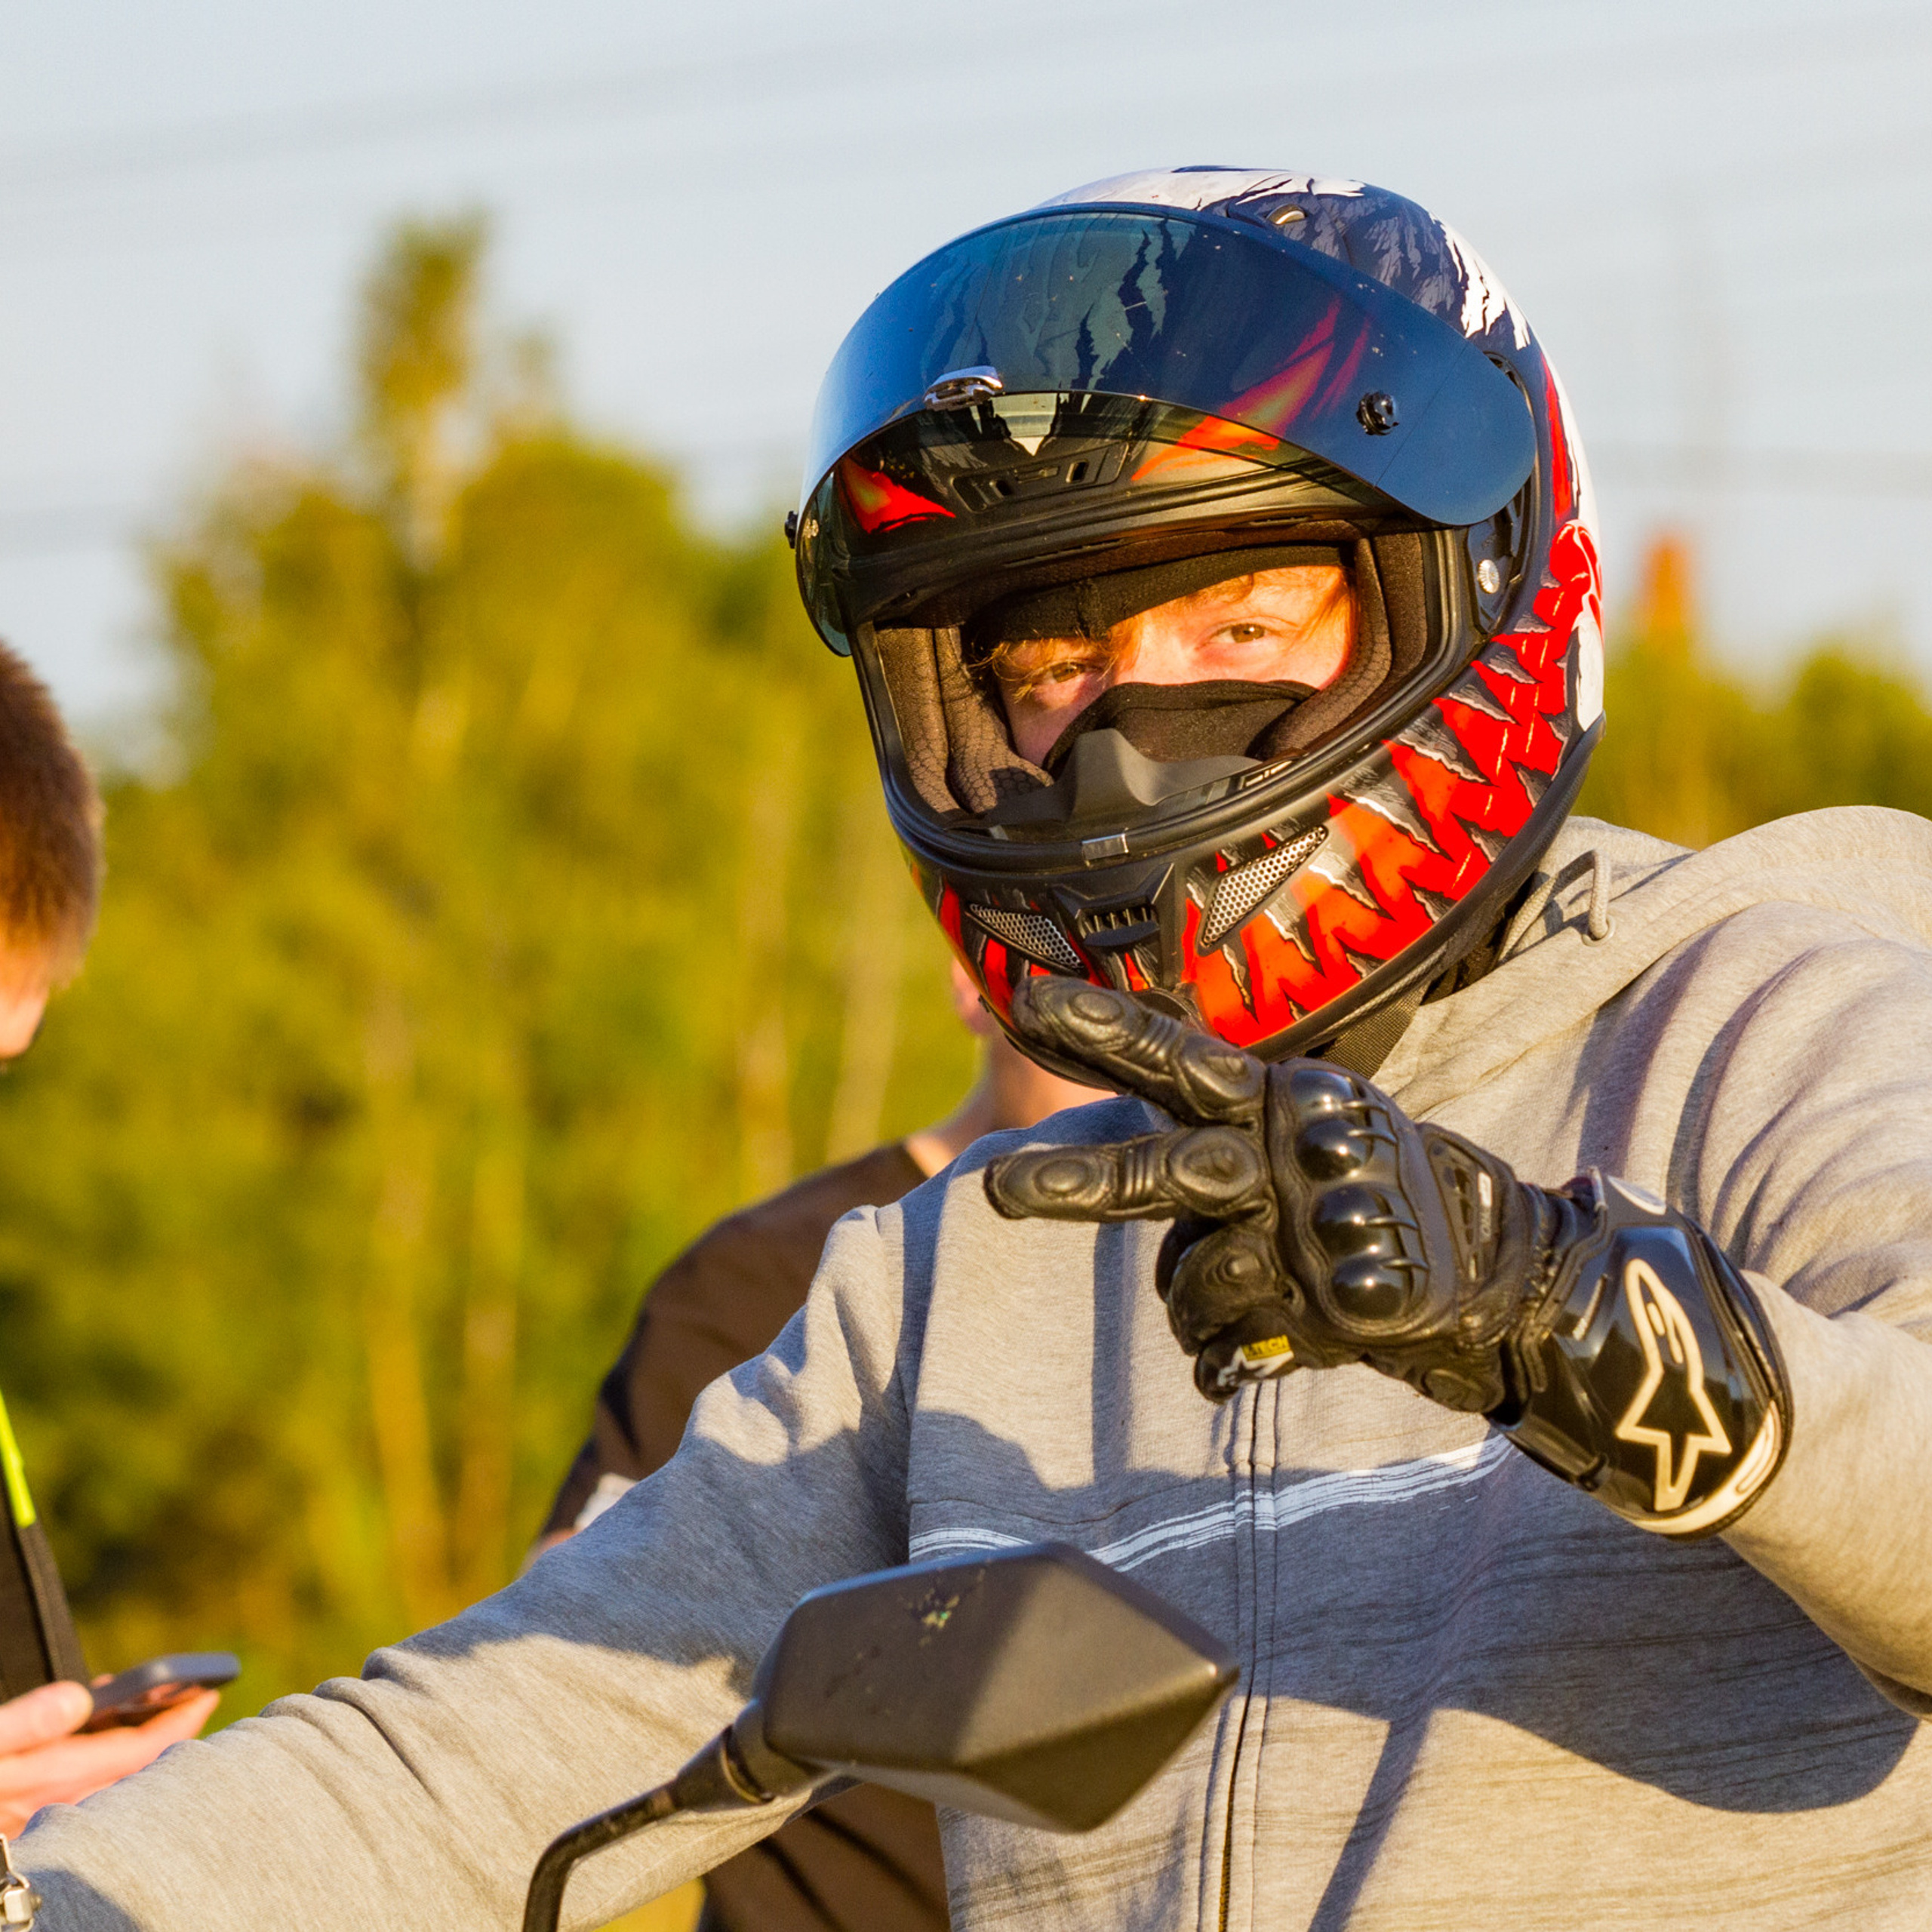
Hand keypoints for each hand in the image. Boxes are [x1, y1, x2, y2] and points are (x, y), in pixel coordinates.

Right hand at [0, 1680, 218, 1836]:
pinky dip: (108, 1755)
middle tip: (193, 1696)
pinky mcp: (35, 1818)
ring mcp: (50, 1812)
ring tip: (147, 1704)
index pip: (142, 1750)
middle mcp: (61, 1801)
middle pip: (137, 1766)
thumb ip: (26, 1723)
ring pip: (117, 1778)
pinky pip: (92, 1786)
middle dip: (170, 1730)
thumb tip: (79, 1699)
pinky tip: (94, 1732)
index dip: (180, 1720)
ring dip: (139, 1742)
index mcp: (57, 1778)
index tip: (210, 1693)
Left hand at [983, 978, 1790, 1537]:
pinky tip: (1249, 1357)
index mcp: (1285, 1097)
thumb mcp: (1307, 1147)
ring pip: (1196, 1276)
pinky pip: (1234, 1340)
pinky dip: (1226, 1355)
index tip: (1024, 1001)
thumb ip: (1220, 1147)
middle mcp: (1293, 1152)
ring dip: (1191, 1309)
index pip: (1178, 1058)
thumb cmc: (1382, 1205)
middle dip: (1076, 1182)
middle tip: (996, 1191)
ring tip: (1223, 1319)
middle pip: (1166, 1170)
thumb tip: (1116, 1167)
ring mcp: (1320, 1227)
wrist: (1515, 1277)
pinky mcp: (1348, 1299)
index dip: (1103, 1029)